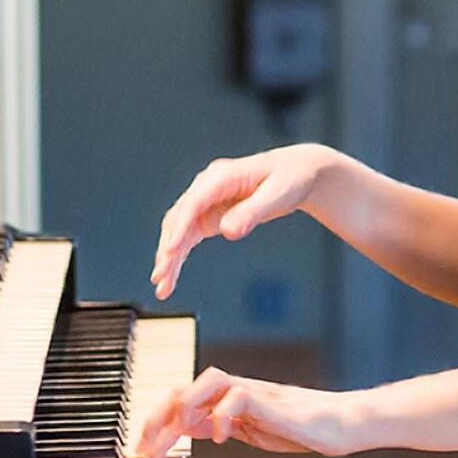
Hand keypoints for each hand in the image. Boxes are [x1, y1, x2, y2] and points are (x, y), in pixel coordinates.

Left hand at [135, 366, 367, 457]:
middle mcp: (237, 391)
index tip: (143, 448)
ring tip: (177, 430)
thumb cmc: (301, 426)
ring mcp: (255, 392)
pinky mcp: (272, 400)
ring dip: (187, 403)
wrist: (339, 423)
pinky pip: (240, 395)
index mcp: (229, 400)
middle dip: (161, 414)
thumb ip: (220, 423)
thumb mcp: (249, 429)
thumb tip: (188, 427)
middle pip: (189, 386)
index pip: (184, 400)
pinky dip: (223, 413)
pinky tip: (219, 435)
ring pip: (210, 379)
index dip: (158, 421)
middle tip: (145, 443)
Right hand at [150, 143, 338, 299]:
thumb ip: (251, 212)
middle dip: (168, 248)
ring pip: (178, 230)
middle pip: (179, 218)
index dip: (180, 227)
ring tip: (162, 284)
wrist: (296, 173)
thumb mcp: (277, 195)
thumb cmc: (289, 178)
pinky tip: (171, 275)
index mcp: (222, 176)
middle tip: (161, 276)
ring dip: (168, 256)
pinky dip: (178, 255)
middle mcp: (208, 187)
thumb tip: (229, 231)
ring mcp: (207, 201)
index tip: (170, 250)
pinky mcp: (210, 215)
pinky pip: (188, 237)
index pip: (193, 202)